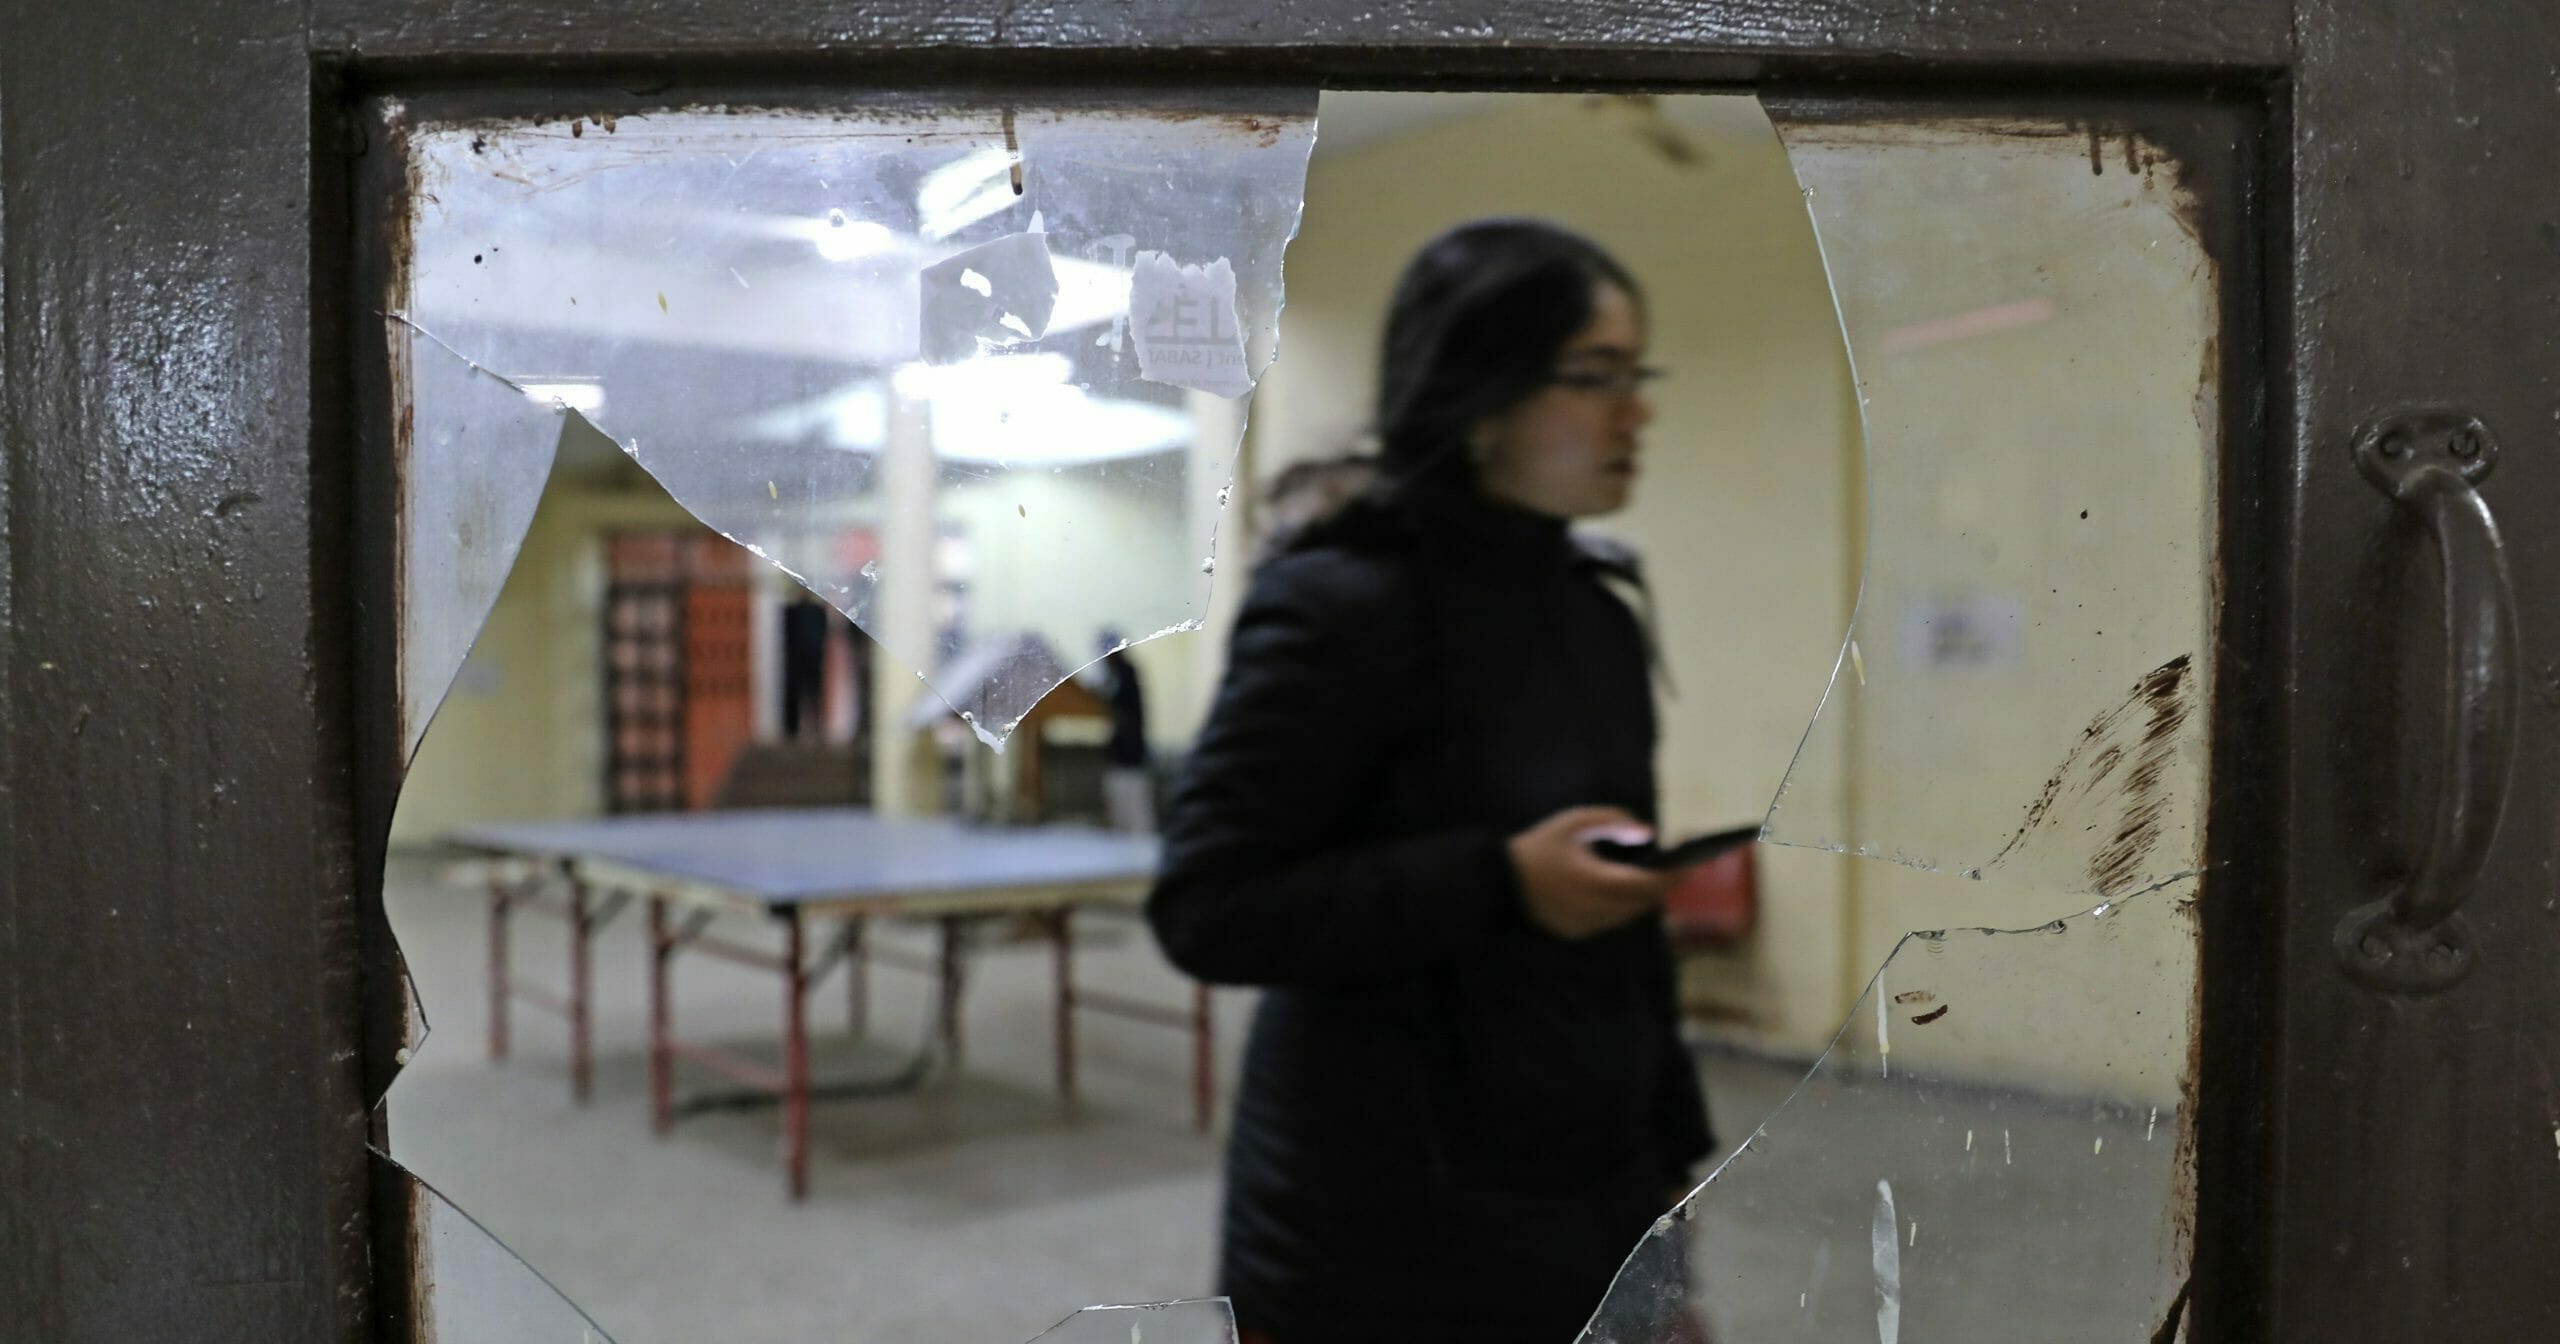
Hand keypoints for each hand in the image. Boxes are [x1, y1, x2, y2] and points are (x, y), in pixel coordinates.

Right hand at [1507, 806, 1677, 939]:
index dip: (1672, 875)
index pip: (1647, 884)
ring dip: (1644, 898)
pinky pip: (1611, 921)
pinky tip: (1625, 890)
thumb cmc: (1537, 847)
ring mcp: (1585, 924)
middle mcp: (1594, 908)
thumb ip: (1612, 820)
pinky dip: (1623, 906)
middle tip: (1678, 868)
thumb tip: (1648, 832)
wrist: (1498, 882)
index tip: (1690, 862)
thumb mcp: (1572, 822)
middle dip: (1662, 886)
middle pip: (1644, 903)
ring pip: (1629, 915)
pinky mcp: (1576, 932)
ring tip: (1656, 877)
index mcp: (1595, 880)